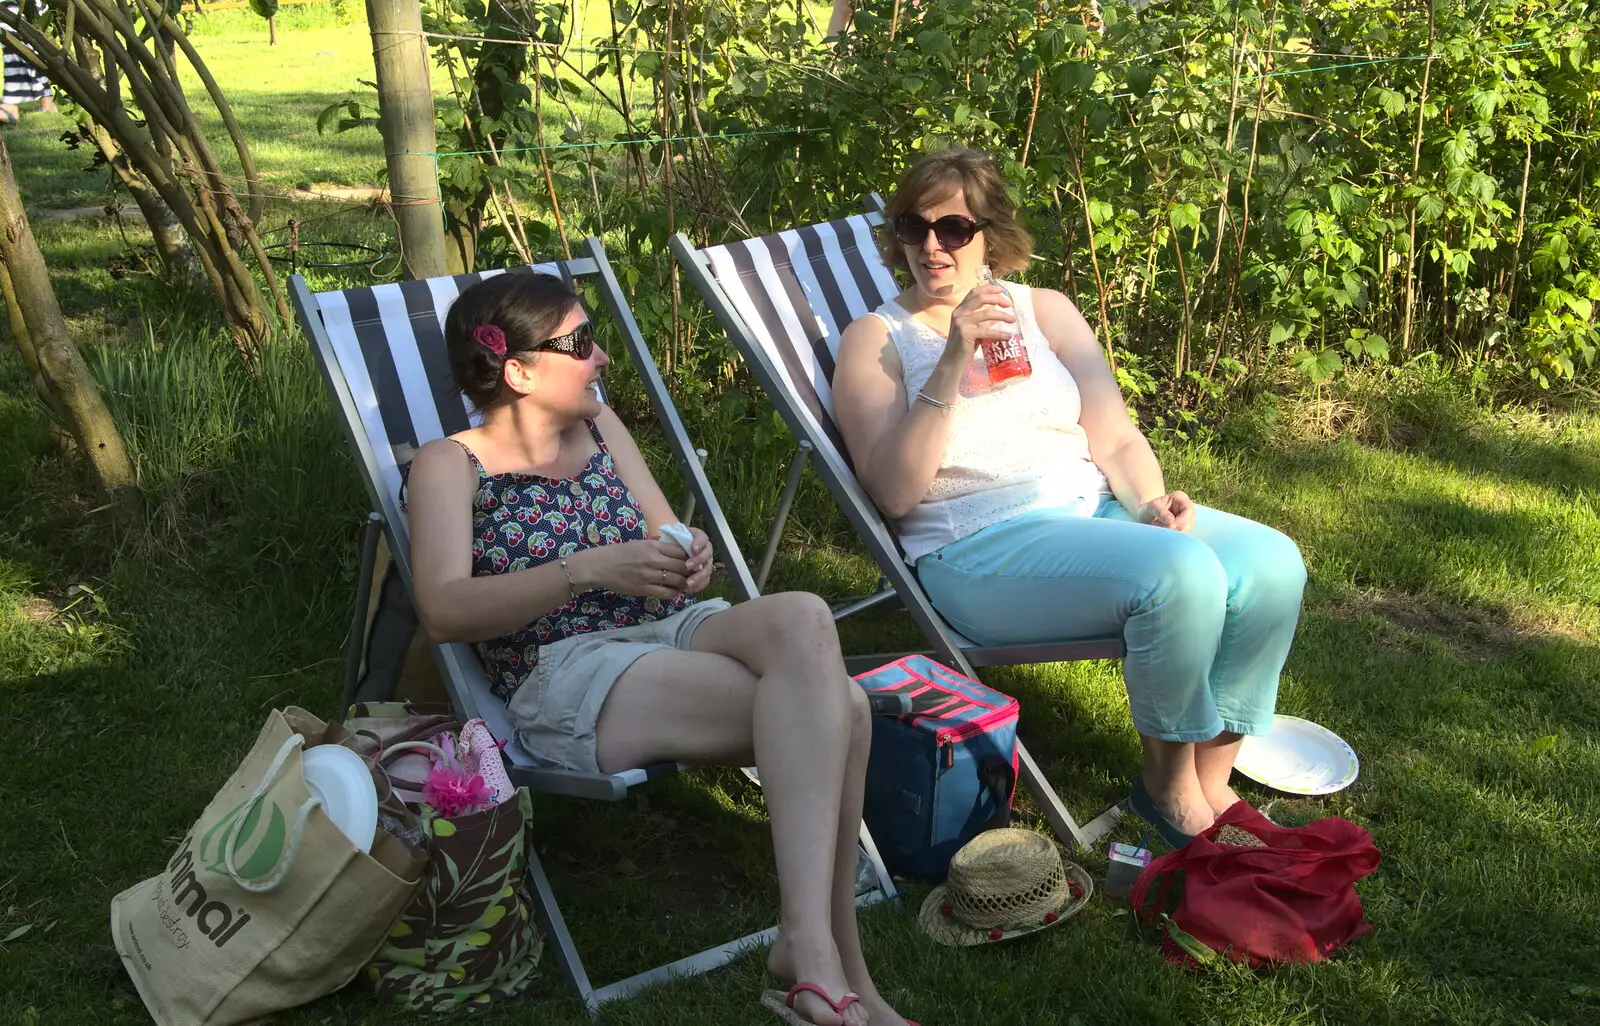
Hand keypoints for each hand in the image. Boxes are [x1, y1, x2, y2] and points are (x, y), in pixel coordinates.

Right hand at [575, 538, 694, 599]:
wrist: (600, 566)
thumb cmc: (620, 553)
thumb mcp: (640, 543)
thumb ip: (658, 544)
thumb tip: (676, 545)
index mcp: (653, 546)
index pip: (681, 551)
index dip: (691, 557)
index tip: (694, 561)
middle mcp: (653, 560)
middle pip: (683, 566)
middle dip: (691, 571)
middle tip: (694, 574)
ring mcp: (648, 575)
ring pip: (677, 580)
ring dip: (684, 583)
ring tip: (686, 583)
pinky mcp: (643, 589)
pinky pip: (666, 593)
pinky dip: (674, 593)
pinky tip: (675, 592)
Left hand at [659, 525, 714, 594]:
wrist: (660, 559)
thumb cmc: (662, 548)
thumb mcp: (664, 542)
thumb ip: (670, 543)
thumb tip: (665, 542)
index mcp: (696, 538)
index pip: (702, 537)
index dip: (699, 543)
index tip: (693, 549)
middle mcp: (703, 550)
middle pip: (707, 554)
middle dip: (698, 560)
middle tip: (688, 566)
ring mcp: (704, 563)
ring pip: (707, 569)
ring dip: (699, 576)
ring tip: (688, 583)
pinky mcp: (702, 575)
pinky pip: (705, 580)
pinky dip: (698, 585)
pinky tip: (689, 588)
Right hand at [942, 283, 1015, 366]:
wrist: (952, 362)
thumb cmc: (963, 346)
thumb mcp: (972, 328)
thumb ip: (981, 320)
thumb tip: (998, 312)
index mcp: (959, 309)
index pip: (974, 292)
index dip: (988, 288)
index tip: (1000, 290)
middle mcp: (959, 313)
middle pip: (981, 298)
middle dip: (997, 298)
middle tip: (1009, 304)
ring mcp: (961, 323)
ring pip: (987, 313)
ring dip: (1002, 315)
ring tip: (1013, 319)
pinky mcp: (966, 334)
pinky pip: (987, 331)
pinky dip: (1000, 333)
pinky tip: (1008, 336)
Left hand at [1138, 490, 1195, 531]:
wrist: (1145, 517)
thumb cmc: (1148, 510)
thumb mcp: (1150, 507)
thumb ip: (1160, 511)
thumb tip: (1172, 521)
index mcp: (1180, 497)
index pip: (1188, 510)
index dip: (1182, 520)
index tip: (1170, 527)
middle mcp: (1187, 507)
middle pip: (1189, 521)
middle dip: (1177, 529)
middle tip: (1161, 529)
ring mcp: (1187, 519)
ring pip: (1187, 530)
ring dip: (1174, 534)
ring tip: (1159, 530)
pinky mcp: (1184, 528)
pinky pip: (1183, 536)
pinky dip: (1173, 537)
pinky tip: (1163, 535)